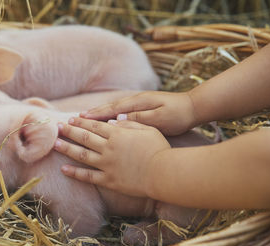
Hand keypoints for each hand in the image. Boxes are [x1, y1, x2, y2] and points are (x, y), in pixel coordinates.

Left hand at [53, 117, 170, 196]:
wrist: (163, 173)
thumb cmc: (159, 150)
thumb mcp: (148, 130)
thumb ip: (129, 124)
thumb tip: (112, 121)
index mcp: (118, 134)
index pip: (95, 125)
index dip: (81, 122)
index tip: (71, 119)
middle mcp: (108, 148)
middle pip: (84, 137)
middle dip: (70, 131)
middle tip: (58, 127)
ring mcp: (107, 165)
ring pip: (82, 154)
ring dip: (67, 149)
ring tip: (55, 144)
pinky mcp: (109, 180)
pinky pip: (88, 176)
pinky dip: (75, 173)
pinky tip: (64, 169)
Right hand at [80, 91, 196, 135]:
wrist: (193, 107)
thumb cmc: (177, 115)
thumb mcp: (160, 118)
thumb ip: (139, 118)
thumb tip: (117, 119)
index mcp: (137, 103)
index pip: (111, 109)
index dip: (95, 115)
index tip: (81, 119)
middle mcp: (135, 101)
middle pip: (109, 107)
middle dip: (92, 113)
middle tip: (76, 118)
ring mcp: (138, 103)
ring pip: (113, 109)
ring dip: (99, 113)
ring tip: (84, 118)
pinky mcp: (142, 107)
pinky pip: (120, 111)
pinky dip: (109, 114)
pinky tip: (104, 118)